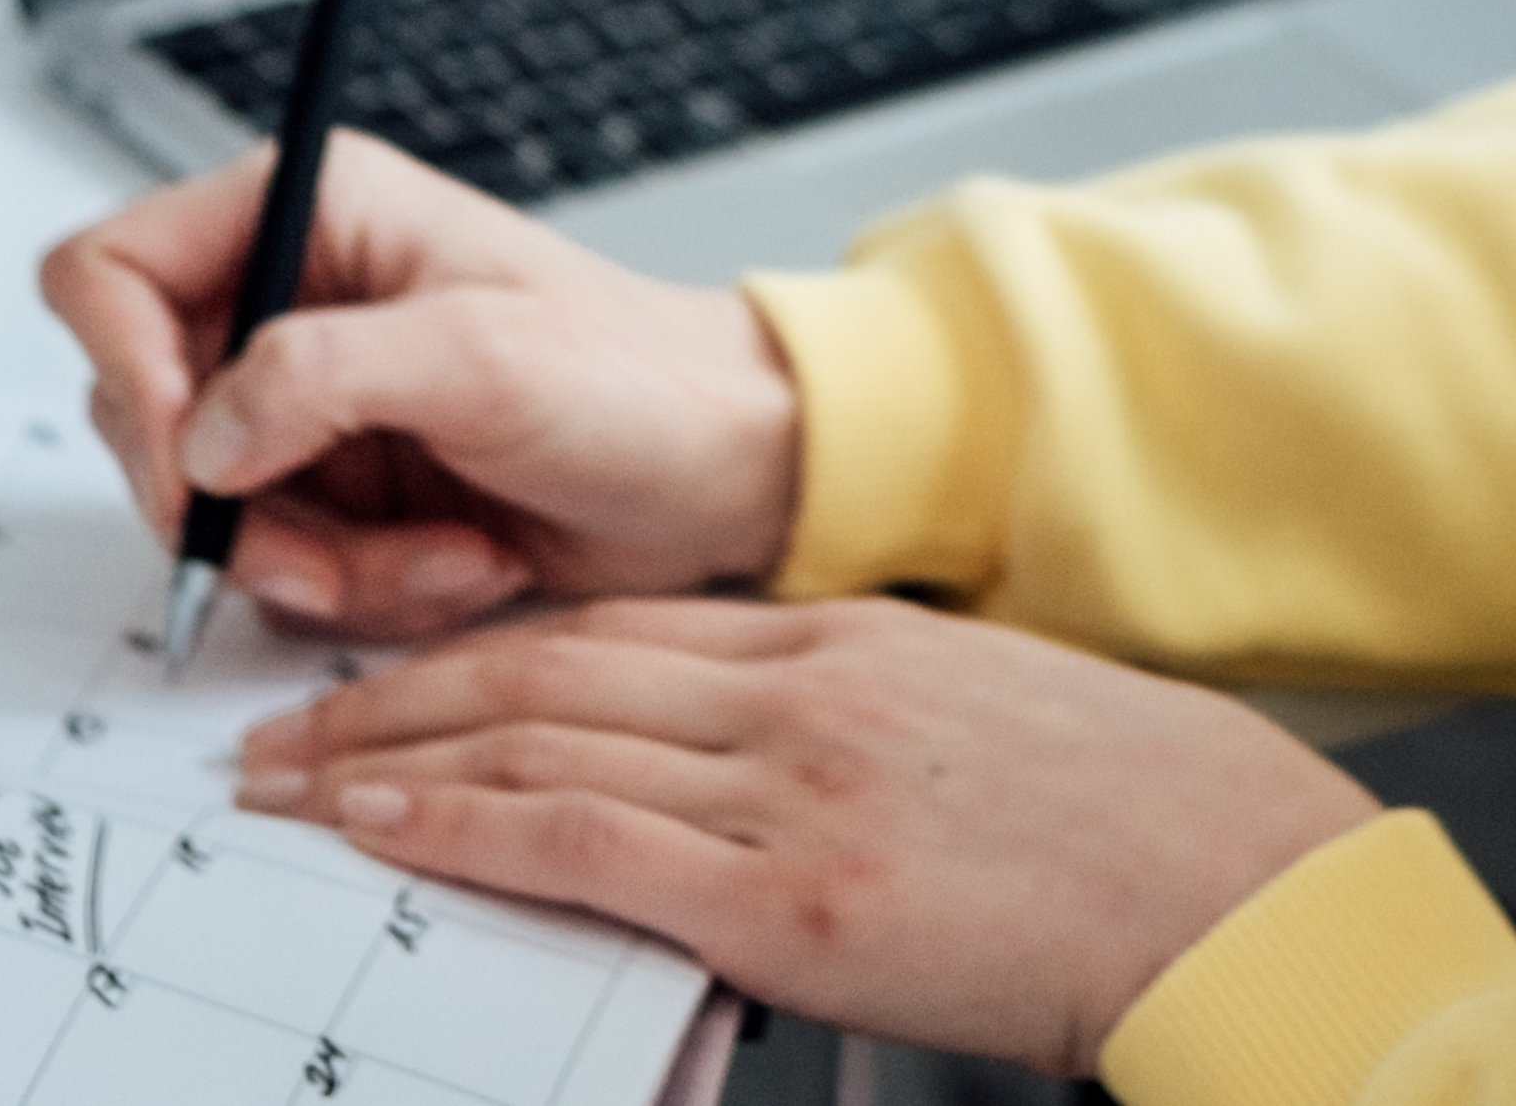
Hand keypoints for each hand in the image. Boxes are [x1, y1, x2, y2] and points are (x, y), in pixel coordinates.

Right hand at [37, 134, 801, 635]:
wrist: (724, 471)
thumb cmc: (635, 376)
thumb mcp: (483, 354)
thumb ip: (322, 375)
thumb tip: (199, 437)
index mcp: (310, 212)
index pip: (110, 273)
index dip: (124, 372)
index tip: (192, 465)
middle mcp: (289, 300)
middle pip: (141, 417)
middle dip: (240, 512)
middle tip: (331, 555)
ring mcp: (305, 404)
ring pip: (208, 515)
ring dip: (321, 564)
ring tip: (446, 555)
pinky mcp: (336, 489)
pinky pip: (277, 567)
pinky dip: (364, 588)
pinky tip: (461, 563)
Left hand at [232, 596, 1381, 1079]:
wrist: (1228, 881)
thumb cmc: (1130, 825)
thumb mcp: (971, 734)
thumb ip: (847, 730)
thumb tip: (739, 767)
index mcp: (843, 647)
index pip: (614, 624)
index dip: (478, 644)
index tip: (394, 671)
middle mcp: (798, 694)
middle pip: (549, 665)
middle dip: (397, 691)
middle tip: (287, 718)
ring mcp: (788, 786)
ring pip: (539, 735)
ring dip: (390, 752)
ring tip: (294, 775)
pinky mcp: (786, 892)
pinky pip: (580, 836)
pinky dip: (462, 822)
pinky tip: (385, 825)